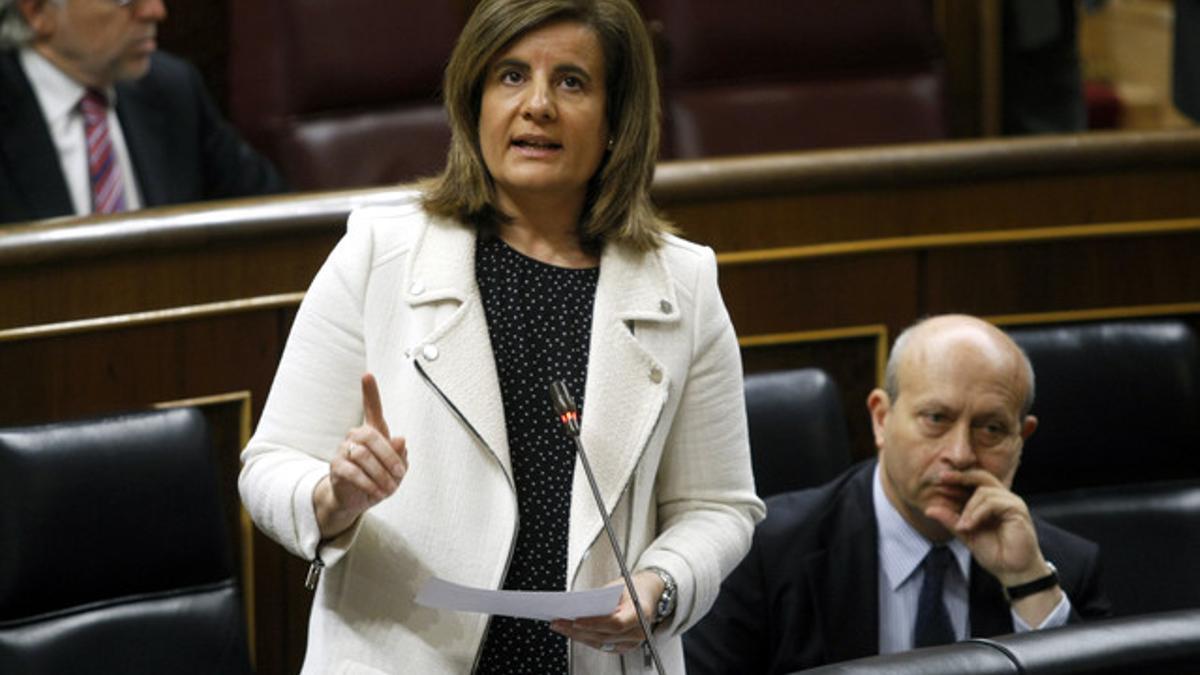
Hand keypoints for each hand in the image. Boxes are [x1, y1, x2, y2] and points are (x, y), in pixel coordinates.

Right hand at [313, 373, 407, 538]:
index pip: (372, 409)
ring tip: (389, 489)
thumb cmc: (379, 480)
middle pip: (372, 436)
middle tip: (400, 474)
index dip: (370, 393)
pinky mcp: (337, 466)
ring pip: (364, 455)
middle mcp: (357, 436)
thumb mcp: (397, 470)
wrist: (356, 500)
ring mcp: (345, 449)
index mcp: (374, 432)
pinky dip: (368, 483)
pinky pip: (353, 472)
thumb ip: (400, 455)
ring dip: (381, 474)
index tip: (367, 375)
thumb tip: (400, 439)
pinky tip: (377, 493)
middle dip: (389, 456)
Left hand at [548, 570, 663, 654]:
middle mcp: (638, 632)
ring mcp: (631, 643)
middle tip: (559, 622)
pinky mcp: (623, 647)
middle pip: (603, 636)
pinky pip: (601, 645)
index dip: (594, 624)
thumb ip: (600, 599)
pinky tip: (572, 632)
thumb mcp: (617, 586)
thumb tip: (576, 607)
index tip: (575, 620)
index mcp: (639, 613)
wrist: (647, 594)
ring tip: (560, 626)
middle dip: (578, 630)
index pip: (615, 623)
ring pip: (599, 643)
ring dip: (577, 635)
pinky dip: (585, 638)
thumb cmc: (633, 588)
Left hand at [926, 469, 1061, 623]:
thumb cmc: (994, 553)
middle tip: (941, 479)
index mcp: (989, 502)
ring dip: (968, 508)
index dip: (956, 478)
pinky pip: (993, 502)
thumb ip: (950, 520)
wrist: (1012, 571)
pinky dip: (978, 513)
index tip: (937, 479)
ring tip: (961, 526)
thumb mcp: (966, 534)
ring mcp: (1011, 503)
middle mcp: (1001, 498)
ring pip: (983, 492)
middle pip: (980, 476)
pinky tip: (969, 525)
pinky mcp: (1017, 510)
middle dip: (959, 476)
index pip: (973, 482)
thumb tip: (929, 509)